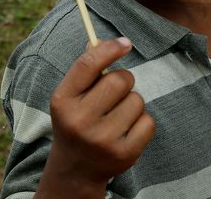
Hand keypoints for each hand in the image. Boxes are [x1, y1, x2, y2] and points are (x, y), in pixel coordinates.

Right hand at [37, 38, 155, 197]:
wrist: (76, 169)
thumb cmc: (77, 121)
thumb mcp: (70, 97)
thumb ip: (87, 70)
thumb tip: (114, 42)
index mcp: (62, 101)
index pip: (88, 65)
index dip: (110, 49)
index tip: (126, 43)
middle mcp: (79, 121)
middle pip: (119, 80)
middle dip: (123, 80)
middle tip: (116, 92)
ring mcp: (102, 140)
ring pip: (137, 100)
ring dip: (132, 103)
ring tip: (117, 116)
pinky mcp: (123, 154)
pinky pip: (148, 121)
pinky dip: (142, 122)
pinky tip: (126, 131)